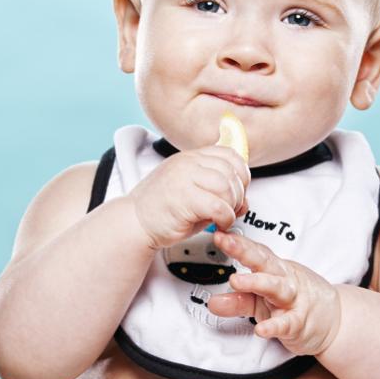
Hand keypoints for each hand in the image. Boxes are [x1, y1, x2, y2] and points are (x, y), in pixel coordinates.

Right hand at [127, 145, 250, 249]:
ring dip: (232, 206)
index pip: (230, 154)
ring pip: (227, 186)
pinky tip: (217, 223)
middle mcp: (188, 163)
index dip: (241, 174)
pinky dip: (224, 218)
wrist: (135, 222)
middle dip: (238, 194)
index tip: (238, 191)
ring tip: (223, 217)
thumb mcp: (194, 192)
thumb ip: (218, 191)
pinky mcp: (183, 198)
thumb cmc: (163, 210)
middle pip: (231, 171)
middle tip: (230, 209)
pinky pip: (218, 206)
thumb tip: (244, 200)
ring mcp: (184, 178)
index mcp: (191, 157)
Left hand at [207, 230, 341, 356]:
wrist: (335, 321)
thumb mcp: (264, 301)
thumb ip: (238, 301)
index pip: (255, 252)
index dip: (237, 243)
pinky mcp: (299, 323)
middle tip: (226, 243)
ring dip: (256, 282)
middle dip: (244, 251)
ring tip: (236, 281)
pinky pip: (286, 323)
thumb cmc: (296, 304)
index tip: (219, 234)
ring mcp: (293, 300)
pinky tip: (260, 329)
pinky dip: (274, 326)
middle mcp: (284, 280)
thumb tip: (212, 302)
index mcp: (275, 270)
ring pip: (276, 287)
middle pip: (264, 262)